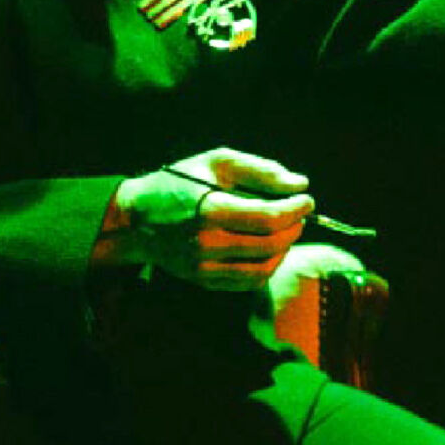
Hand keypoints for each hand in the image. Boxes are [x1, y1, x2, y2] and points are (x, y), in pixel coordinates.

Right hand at [113, 147, 313, 291]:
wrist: (136, 219)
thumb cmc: (179, 183)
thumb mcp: (217, 162)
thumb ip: (261, 171)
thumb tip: (300, 184)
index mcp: (210, 209)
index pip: (268, 218)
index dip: (296, 210)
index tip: (308, 200)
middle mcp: (206, 243)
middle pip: (270, 244)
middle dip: (294, 228)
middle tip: (300, 213)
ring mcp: (204, 267)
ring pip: (263, 268)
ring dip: (285, 250)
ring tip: (287, 230)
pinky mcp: (203, 281)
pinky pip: (248, 282)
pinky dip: (267, 267)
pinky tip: (270, 248)